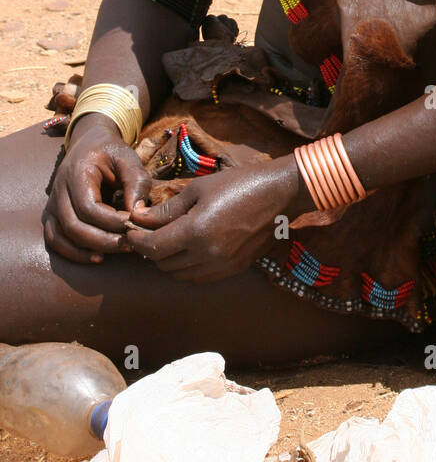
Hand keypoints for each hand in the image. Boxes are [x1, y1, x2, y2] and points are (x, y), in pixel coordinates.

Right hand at [43, 113, 151, 263]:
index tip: (133, 223)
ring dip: (89, 250)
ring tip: (118, 250)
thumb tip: (137, 213)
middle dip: (103, 240)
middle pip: (73, 226)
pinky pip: (55, 240)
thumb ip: (136, 182)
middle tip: (130, 244)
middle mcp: (58, 190)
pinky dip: (73, 253)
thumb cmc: (111, 152)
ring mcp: (52, 204)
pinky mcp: (53, 215)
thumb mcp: (128, 158)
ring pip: (61, 237)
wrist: (89, 144)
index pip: (88, 207)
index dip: (111, 221)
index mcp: (76, 173)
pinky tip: (98, 256)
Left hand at [124, 159, 296, 282]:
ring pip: (180, 275)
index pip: (153, 248)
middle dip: (151, 250)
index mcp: (196, 232)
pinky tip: (190, 249)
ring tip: (168, 240)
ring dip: (169, 261)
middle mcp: (207, 255)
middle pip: (164, 264)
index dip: (137, 240)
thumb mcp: (198, 188)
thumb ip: (166, 208)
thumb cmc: (237, 184)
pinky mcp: (233, 270)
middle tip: (147, 233)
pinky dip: (188, 267)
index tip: (131, 230)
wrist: (279, 194)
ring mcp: (222, 266)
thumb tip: (139, 217)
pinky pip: (200, 277)